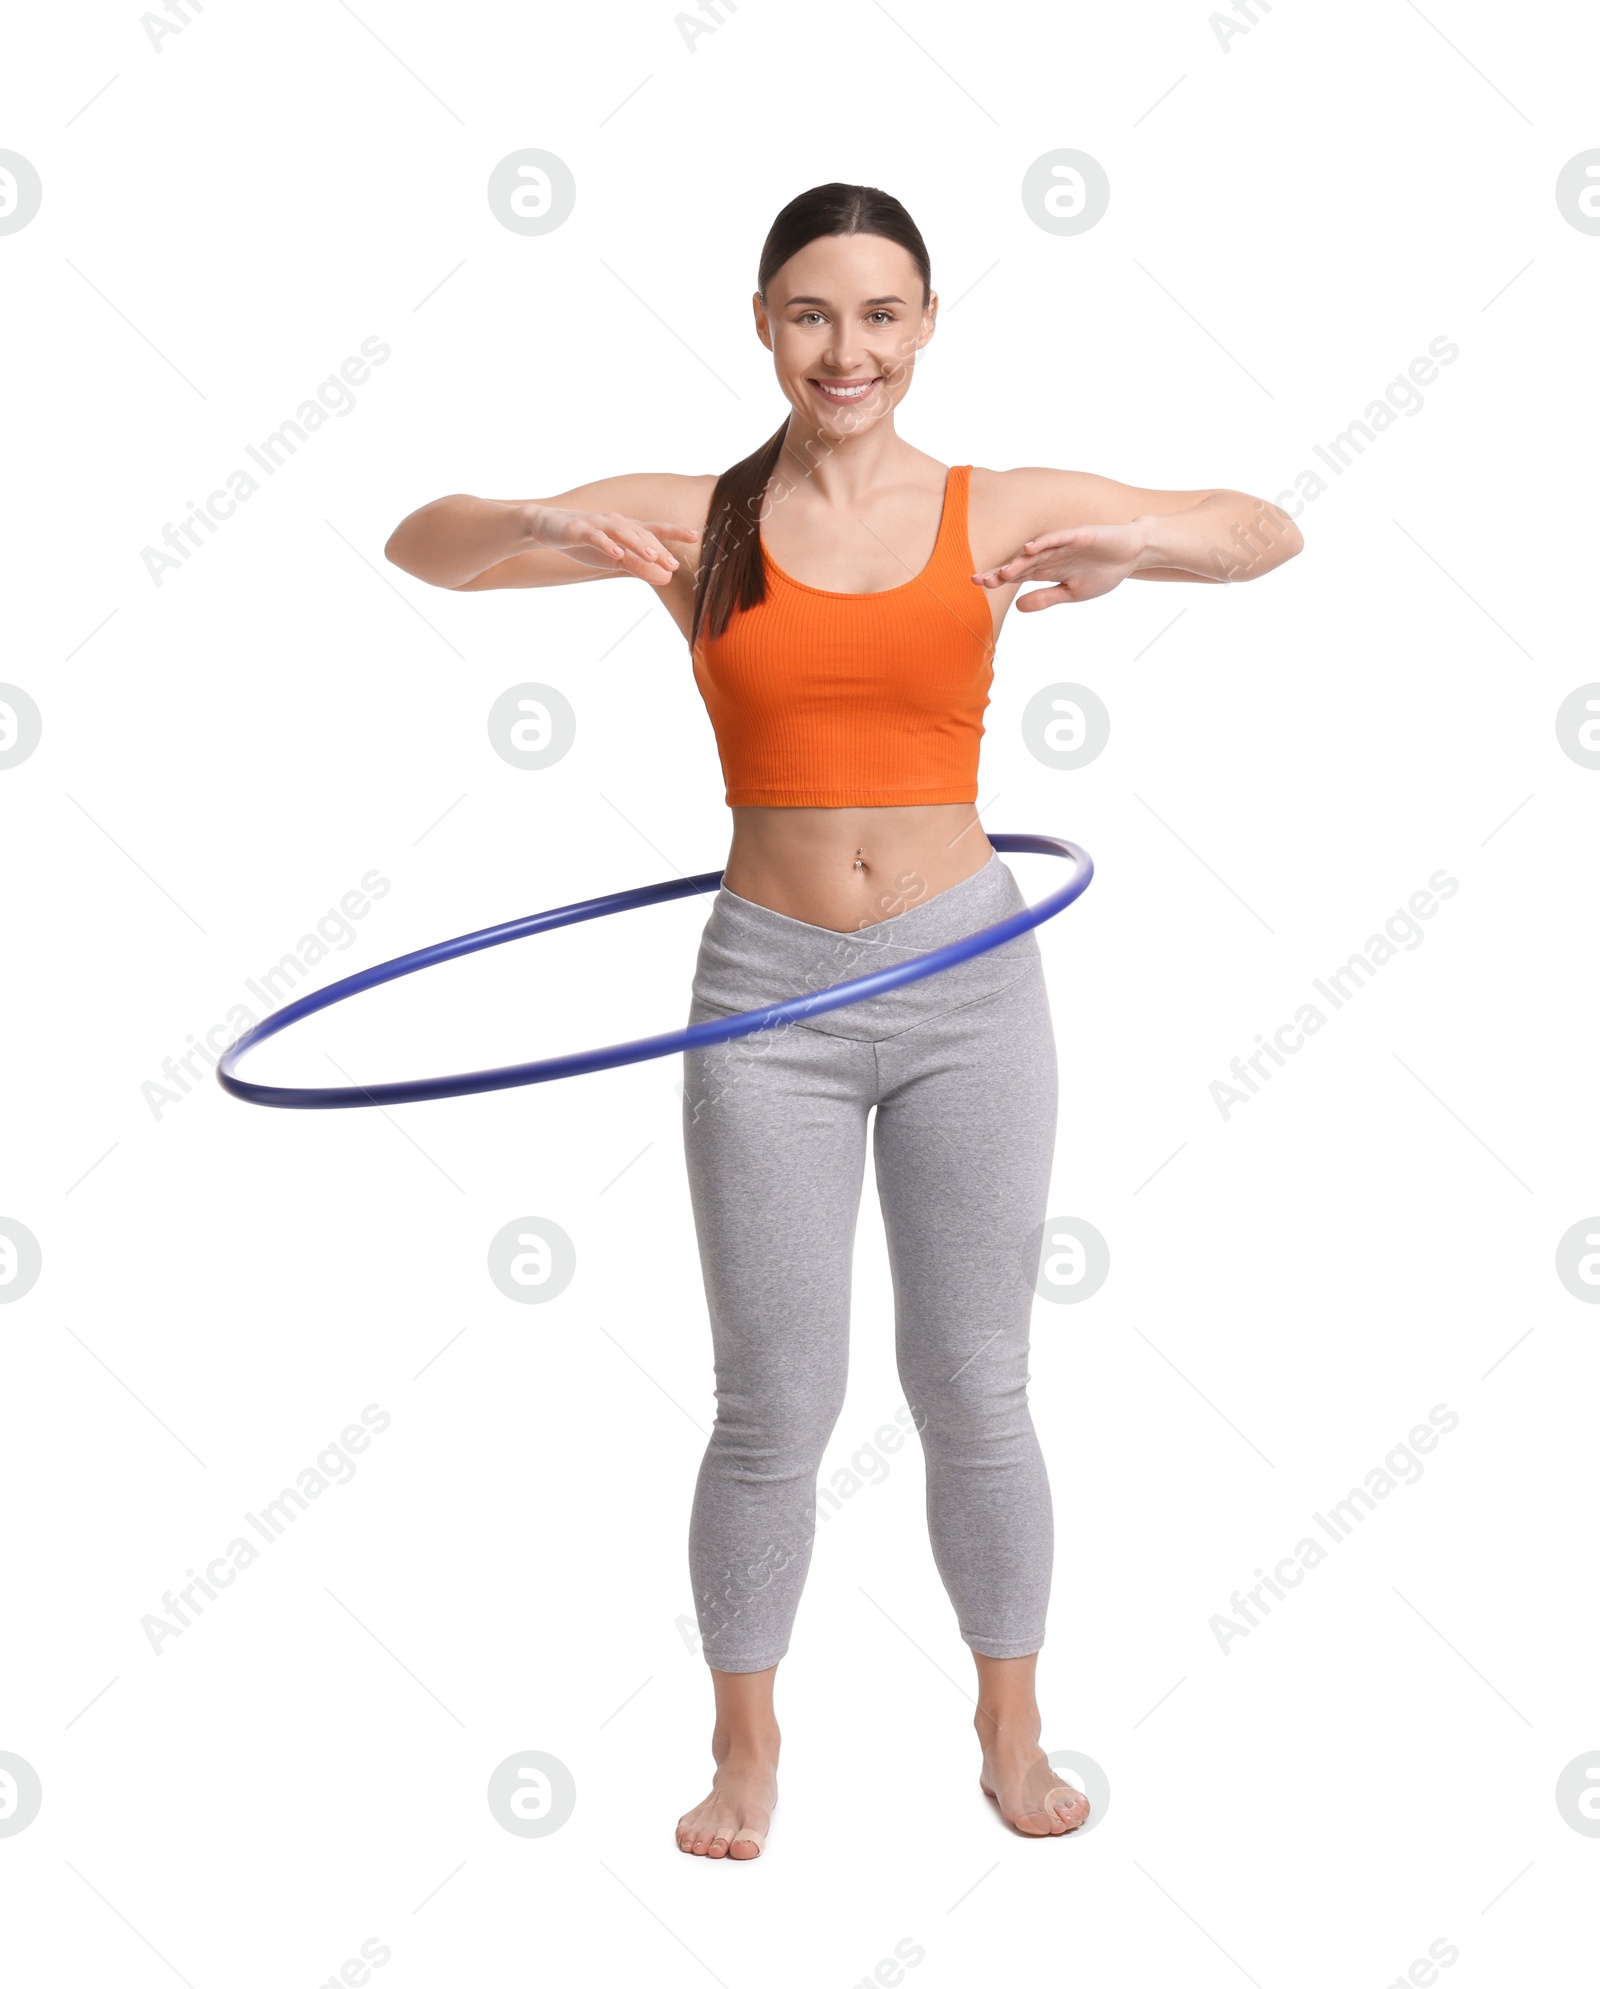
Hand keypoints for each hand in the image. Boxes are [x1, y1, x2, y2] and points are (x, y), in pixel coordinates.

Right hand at [526, 506, 699, 585]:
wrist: (547, 527)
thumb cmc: (585, 541)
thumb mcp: (613, 558)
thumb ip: (638, 565)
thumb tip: (666, 577)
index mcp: (626, 528)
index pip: (654, 530)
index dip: (674, 532)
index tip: (696, 535)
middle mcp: (615, 522)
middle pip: (641, 534)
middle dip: (658, 548)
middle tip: (674, 564)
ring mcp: (597, 524)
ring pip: (621, 532)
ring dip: (638, 544)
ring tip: (652, 556)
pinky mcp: (579, 530)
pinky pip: (595, 537)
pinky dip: (606, 544)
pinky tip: (616, 553)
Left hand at [971, 519, 1148, 608]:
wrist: (1132, 554)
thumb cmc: (1102, 572)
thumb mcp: (1071, 592)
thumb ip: (1046, 598)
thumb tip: (1018, 607)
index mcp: (1047, 570)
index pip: (1017, 575)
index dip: (998, 579)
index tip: (977, 585)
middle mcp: (1050, 555)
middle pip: (1020, 564)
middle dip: (1000, 572)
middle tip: (979, 580)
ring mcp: (1063, 545)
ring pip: (1036, 553)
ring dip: (1019, 562)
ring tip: (1002, 571)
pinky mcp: (1079, 536)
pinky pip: (1059, 538)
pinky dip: (1044, 542)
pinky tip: (1030, 548)